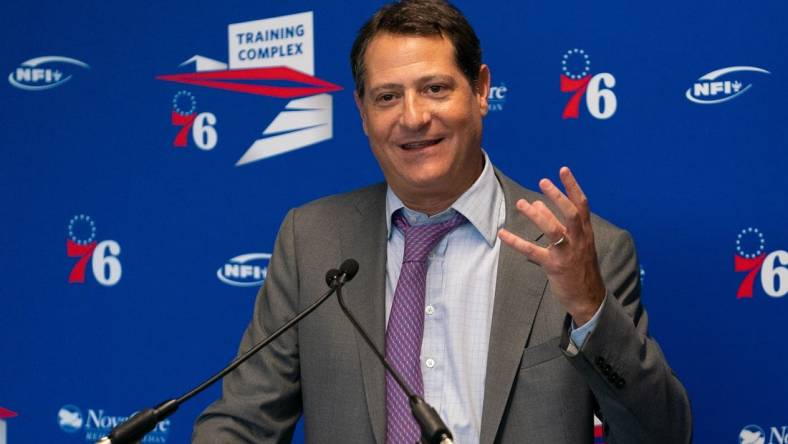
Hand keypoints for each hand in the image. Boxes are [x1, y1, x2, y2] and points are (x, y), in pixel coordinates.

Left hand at [498, 167, 605, 325]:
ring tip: (521, 204)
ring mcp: (568, 253)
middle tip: (542, 182)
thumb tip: (538, 203)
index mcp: (586, 233)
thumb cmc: (580, 268)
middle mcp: (579, 240)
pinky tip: (503, 234)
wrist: (589, 298)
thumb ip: (559, 224)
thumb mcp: (576, 244)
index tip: (563, 170)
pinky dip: (516, 242)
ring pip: (553, 230)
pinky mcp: (555, 267)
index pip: (582, 205)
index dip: (573, 186)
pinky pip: (533, 251)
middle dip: (557, 196)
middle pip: (570, 213)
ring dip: (537, 215)